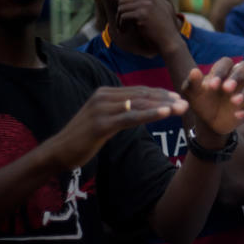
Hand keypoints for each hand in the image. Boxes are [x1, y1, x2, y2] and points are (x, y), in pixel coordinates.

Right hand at [44, 85, 186, 170]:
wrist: (57, 153)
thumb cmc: (82, 139)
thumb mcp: (104, 120)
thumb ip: (120, 112)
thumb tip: (140, 109)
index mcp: (105, 93)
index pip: (138, 90)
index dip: (160, 94)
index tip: (178, 97)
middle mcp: (103, 96)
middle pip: (142, 95)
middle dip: (166, 98)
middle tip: (187, 102)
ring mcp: (101, 108)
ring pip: (139, 104)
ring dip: (163, 106)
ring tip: (181, 108)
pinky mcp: (101, 123)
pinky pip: (130, 117)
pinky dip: (150, 114)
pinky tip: (165, 114)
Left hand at [115, 0, 182, 54]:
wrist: (170, 41)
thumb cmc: (167, 27)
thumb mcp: (166, 6)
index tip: (119, 1)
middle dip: (120, 12)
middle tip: (123, 22)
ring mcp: (146, 5)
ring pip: (121, 8)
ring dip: (120, 20)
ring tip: (124, 28)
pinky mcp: (142, 15)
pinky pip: (123, 17)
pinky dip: (121, 26)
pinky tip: (125, 31)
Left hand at [182, 57, 243, 143]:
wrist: (209, 122)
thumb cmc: (201, 102)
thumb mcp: (193, 94)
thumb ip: (193, 83)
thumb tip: (194, 71)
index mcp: (223, 70)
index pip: (226, 63)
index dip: (221, 72)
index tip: (212, 86)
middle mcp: (237, 76)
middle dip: (237, 76)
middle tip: (227, 89)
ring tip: (234, 102)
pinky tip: (238, 115)